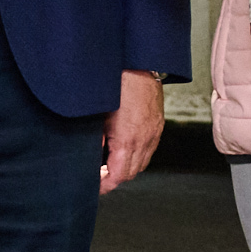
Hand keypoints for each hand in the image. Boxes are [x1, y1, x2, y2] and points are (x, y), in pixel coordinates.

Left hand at [100, 69, 164, 193]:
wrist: (137, 64)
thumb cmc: (115, 85)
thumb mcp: (97, 116)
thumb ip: (96, 141)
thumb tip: (92, 158)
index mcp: (128, 140)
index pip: (118, 176)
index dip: (105, 185)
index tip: (94, 187)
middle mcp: (144, 140)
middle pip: (131, 173)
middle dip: (114, 178)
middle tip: (98, 176)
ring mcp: (154, 133)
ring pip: (142, 163)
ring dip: (126, 167)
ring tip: (109, 163)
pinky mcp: (158, 125)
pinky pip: (149, 149)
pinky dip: (136, 155)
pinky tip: (124, 148)